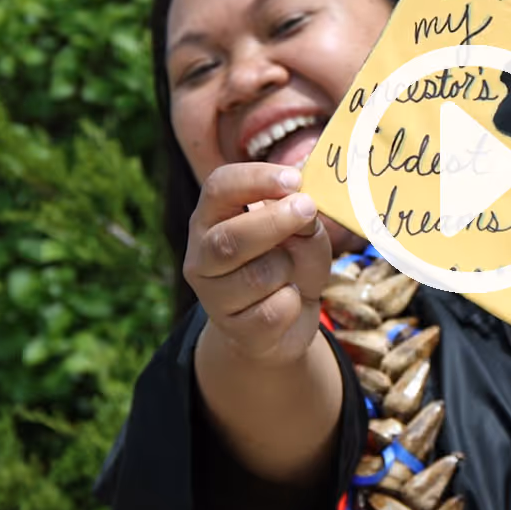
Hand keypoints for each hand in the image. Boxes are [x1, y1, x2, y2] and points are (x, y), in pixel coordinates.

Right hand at [183, 163, 331, 366]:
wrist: (284, 323)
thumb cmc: (291, 263)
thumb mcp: (303, 234)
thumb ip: (304, 220)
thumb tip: (303, 208)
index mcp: (213, 218)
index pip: (218, 188)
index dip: (256, 178)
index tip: (295, 179)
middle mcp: (202, 255)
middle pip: (228, 238)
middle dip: (274, 221)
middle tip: (308, 209)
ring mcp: (213, 297)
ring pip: (258, 277)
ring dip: (290, 269)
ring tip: (291, 272)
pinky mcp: (235, 330)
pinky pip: (274, 311)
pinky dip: (295, 302)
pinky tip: (289, 301)